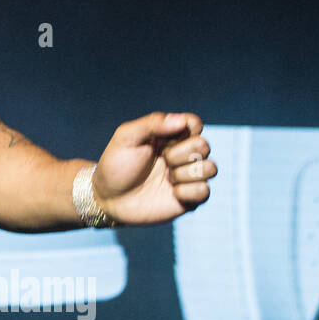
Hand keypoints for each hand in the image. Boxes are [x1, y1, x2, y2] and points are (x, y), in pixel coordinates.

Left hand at [92, 112, 215, 225]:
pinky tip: (171, 193)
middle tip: (161, 160)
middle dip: (179, 153)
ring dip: (185, 173)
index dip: (185, 129)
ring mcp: (187, 176)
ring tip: (167, 178)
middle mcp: (183, 154)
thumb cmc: (115, 165)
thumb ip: (152, 123)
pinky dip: (187, 192)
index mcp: (170, 136)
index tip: (163, 139)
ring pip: (210, 168)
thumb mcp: (126, 137)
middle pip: (203, 145)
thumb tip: (181, 120)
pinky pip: (205, 192)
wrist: (108, 198)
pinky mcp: (189, 198)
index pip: (194, 123)